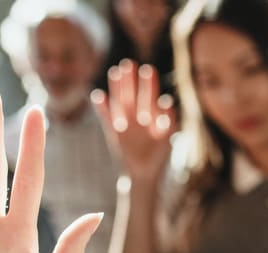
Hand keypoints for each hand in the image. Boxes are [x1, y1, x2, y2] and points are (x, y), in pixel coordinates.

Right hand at [94, 60, 175, 183]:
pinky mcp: (113, 132)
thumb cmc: (159, 156)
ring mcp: (124, 122)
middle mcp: (136, 116)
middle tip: (128, 63)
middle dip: (131, 80)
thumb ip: (168, 121)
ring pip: (119, 102)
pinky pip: (106, 117)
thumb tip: (167, 102)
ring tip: (115, 72)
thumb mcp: (167, 138)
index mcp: (150, 116)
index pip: (149, 96)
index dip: (148, 84)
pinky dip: (102, 108)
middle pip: (132, 94)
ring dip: (117, 88)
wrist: (145, 173)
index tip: (148, 69)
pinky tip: (99, 95)